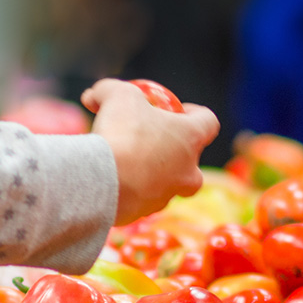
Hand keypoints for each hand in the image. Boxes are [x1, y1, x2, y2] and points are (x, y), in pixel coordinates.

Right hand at [82, 79, 220, 225]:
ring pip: (166, 182)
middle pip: (192, 161)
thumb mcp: (116, 96)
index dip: (195, 113)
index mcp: (190, 139)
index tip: (179, 111)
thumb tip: (93, 96)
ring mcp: (168, 195)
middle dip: (175, 150)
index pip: (209, 122)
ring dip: (150, 171)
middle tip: (152, 141)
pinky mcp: (146, 212)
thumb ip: (109, 90)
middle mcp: (188, 171)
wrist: (103, 182)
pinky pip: (141, 198)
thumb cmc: (121, 134)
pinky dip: (130, 189)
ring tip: (123, 161)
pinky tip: (109, 180)